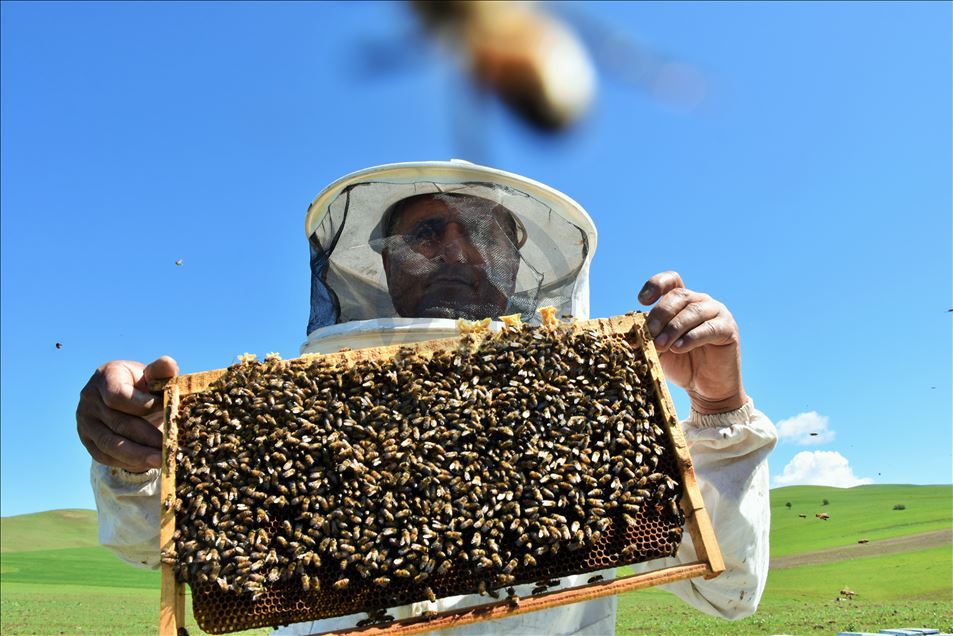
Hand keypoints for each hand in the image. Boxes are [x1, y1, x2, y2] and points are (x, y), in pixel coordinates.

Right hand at [76, 356, 178, 472]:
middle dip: (146, 437)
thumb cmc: (143, 385)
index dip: (143, 405)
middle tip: (169, 448)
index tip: (167, 410)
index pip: (118, 396)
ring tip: (162, 461)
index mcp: (105, 377)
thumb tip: (169, 363)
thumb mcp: (151, 375)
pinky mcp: (87, 441)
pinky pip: (106, 456)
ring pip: (110, 444)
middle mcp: (89, 399)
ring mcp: (85, 422)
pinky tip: (147, 465)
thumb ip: (161, 371)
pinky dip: (127, 462)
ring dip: (138, 456)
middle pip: (118, 423)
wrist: (124, 398)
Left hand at [638, 272, 746, 414]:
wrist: (705, 389)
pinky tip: (678, 348)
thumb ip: (648, 337)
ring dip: (673, 328)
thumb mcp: (658, 349)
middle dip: (660, 315)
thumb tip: (631, 334)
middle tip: (649, 335)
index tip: (642, 301)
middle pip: (679, 296)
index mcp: (682, 301)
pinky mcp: (728, 329)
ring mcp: (717, 313)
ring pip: (693, 311)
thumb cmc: (680, 365)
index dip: (656, 285)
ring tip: (661, 345)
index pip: (671, 280)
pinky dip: (691, 337)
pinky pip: (709, 328)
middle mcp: (700, 301)